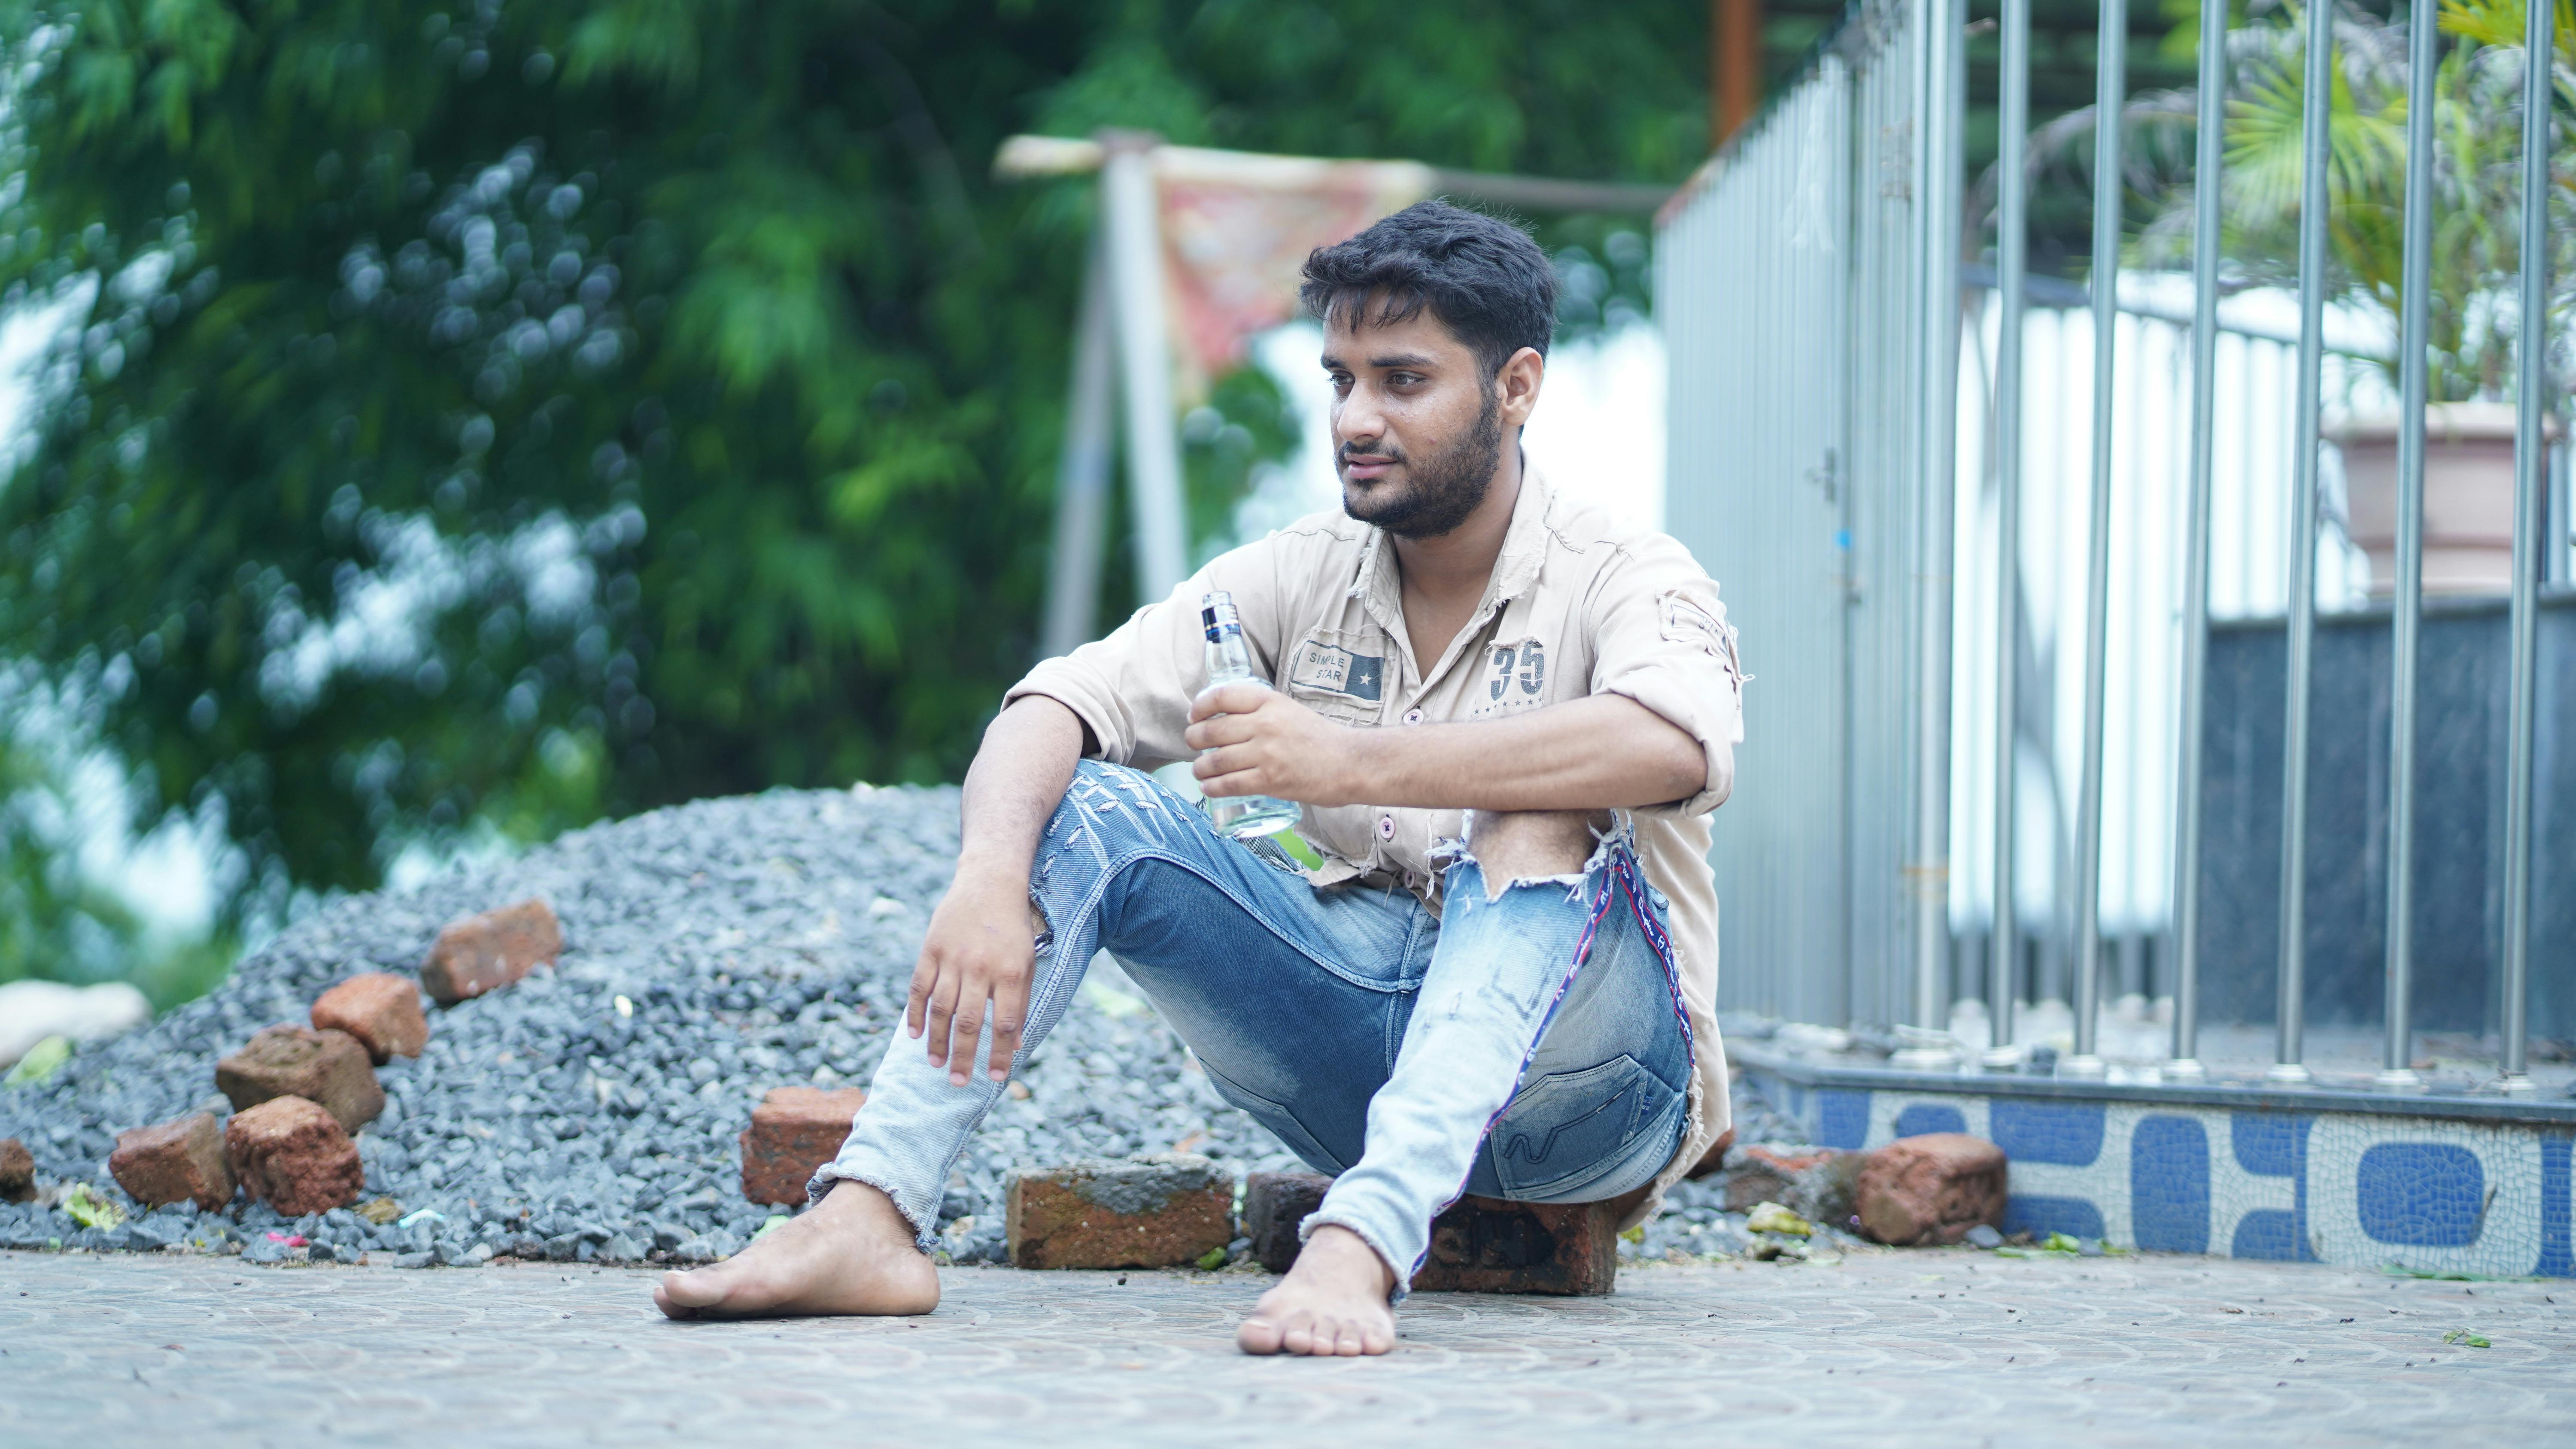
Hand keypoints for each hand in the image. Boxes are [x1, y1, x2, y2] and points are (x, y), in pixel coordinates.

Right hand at [905, 863, 1035, 1085]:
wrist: (990, 883)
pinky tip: (916, 1035)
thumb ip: (1021, 1003)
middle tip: (958, 1083)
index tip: (996, 1077)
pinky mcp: (931, 949)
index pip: (1005, 1024)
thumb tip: (1015, 1045)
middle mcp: (981, 967)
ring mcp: (953, 958)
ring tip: (936, 1066)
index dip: (999, 1054)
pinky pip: (919, 988)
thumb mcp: (1028, 963)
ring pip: (941, 1009)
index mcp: (1011, 972)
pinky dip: (916, 1013)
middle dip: (963, 1057)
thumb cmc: (1013, 929)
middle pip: (969, 1022)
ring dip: (937, 1042)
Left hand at [1184, 682, 1363, 803]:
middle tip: (1192, 744)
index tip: (1194, 716)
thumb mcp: (1290, 711)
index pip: (1221, 696)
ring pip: (1215, 760)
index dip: (1200, 707)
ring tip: (1200, 770)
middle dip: (1193, 739)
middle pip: (1211, 730)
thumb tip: (1227, 719)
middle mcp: (1264, 724)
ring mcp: (1266, 754)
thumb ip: (1261, 711)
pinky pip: (1227, 784)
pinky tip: (1208, 787)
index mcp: (1269, 702)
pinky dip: (1211, 787)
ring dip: (1199, 767)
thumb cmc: (1321, 739)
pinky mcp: (1269, 781)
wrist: (1351, 763)